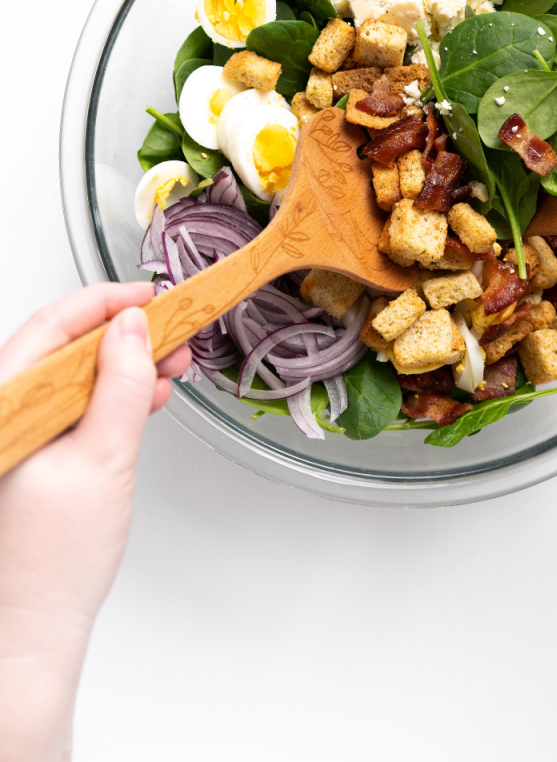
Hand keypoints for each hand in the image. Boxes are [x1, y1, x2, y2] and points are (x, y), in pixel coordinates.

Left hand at [0, 283, 189, 761]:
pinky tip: (146, 395)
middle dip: (123, 332)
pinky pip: (73, 406)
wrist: (32, 629)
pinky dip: (113, 395)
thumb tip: (132, 328)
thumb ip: (121, 386)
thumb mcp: (103, 459)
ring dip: (123, 363)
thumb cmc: (52, 563)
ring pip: (72, 376)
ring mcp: (18, 436)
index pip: (52, 326)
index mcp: (4, 407)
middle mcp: (5, 415)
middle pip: (62, 347)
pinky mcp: (35, 455)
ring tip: (170, 360)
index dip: (105, 302)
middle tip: (171, 327)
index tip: (149, 296)